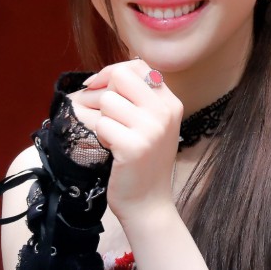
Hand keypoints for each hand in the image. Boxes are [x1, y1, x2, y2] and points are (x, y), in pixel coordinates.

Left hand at [77, 59, 183, 223]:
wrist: (148, 203)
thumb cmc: (142, 162)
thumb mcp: (151, 124)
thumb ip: (137, 99)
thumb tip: (102, 76)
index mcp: (170, 103)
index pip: (138, 65)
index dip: (113, 72)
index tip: (100, 87)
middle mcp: (165, 112)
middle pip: (120, 77)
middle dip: (103, 94)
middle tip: (106, 116)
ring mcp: (151, 129)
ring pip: (107, 101)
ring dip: (101, 119)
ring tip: (113, 137)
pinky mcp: (133, 146)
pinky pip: (101, 125)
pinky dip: (100, 137)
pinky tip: (112, 150)